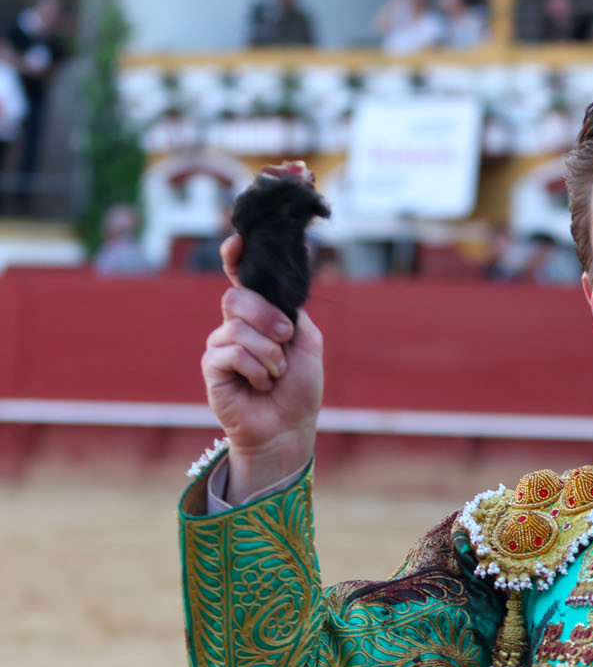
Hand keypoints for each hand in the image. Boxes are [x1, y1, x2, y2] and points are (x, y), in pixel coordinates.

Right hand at [201, 233, 322, 497]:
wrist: (289, 426)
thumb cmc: (299, 386)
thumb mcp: (306, 341)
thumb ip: (291, 311)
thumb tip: (274, 291)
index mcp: (261, 314)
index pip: (241, 278)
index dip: (236, 257)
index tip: (238, 239)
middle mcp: (236, 325)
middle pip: (238, 298)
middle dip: (268, 318)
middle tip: (285, 340)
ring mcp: (221, 345)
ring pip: (238, 329)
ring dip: (269, 354)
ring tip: (275, 374)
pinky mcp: (211, 367)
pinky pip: (231, 352)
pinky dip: (256, 370)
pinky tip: (259, 385)